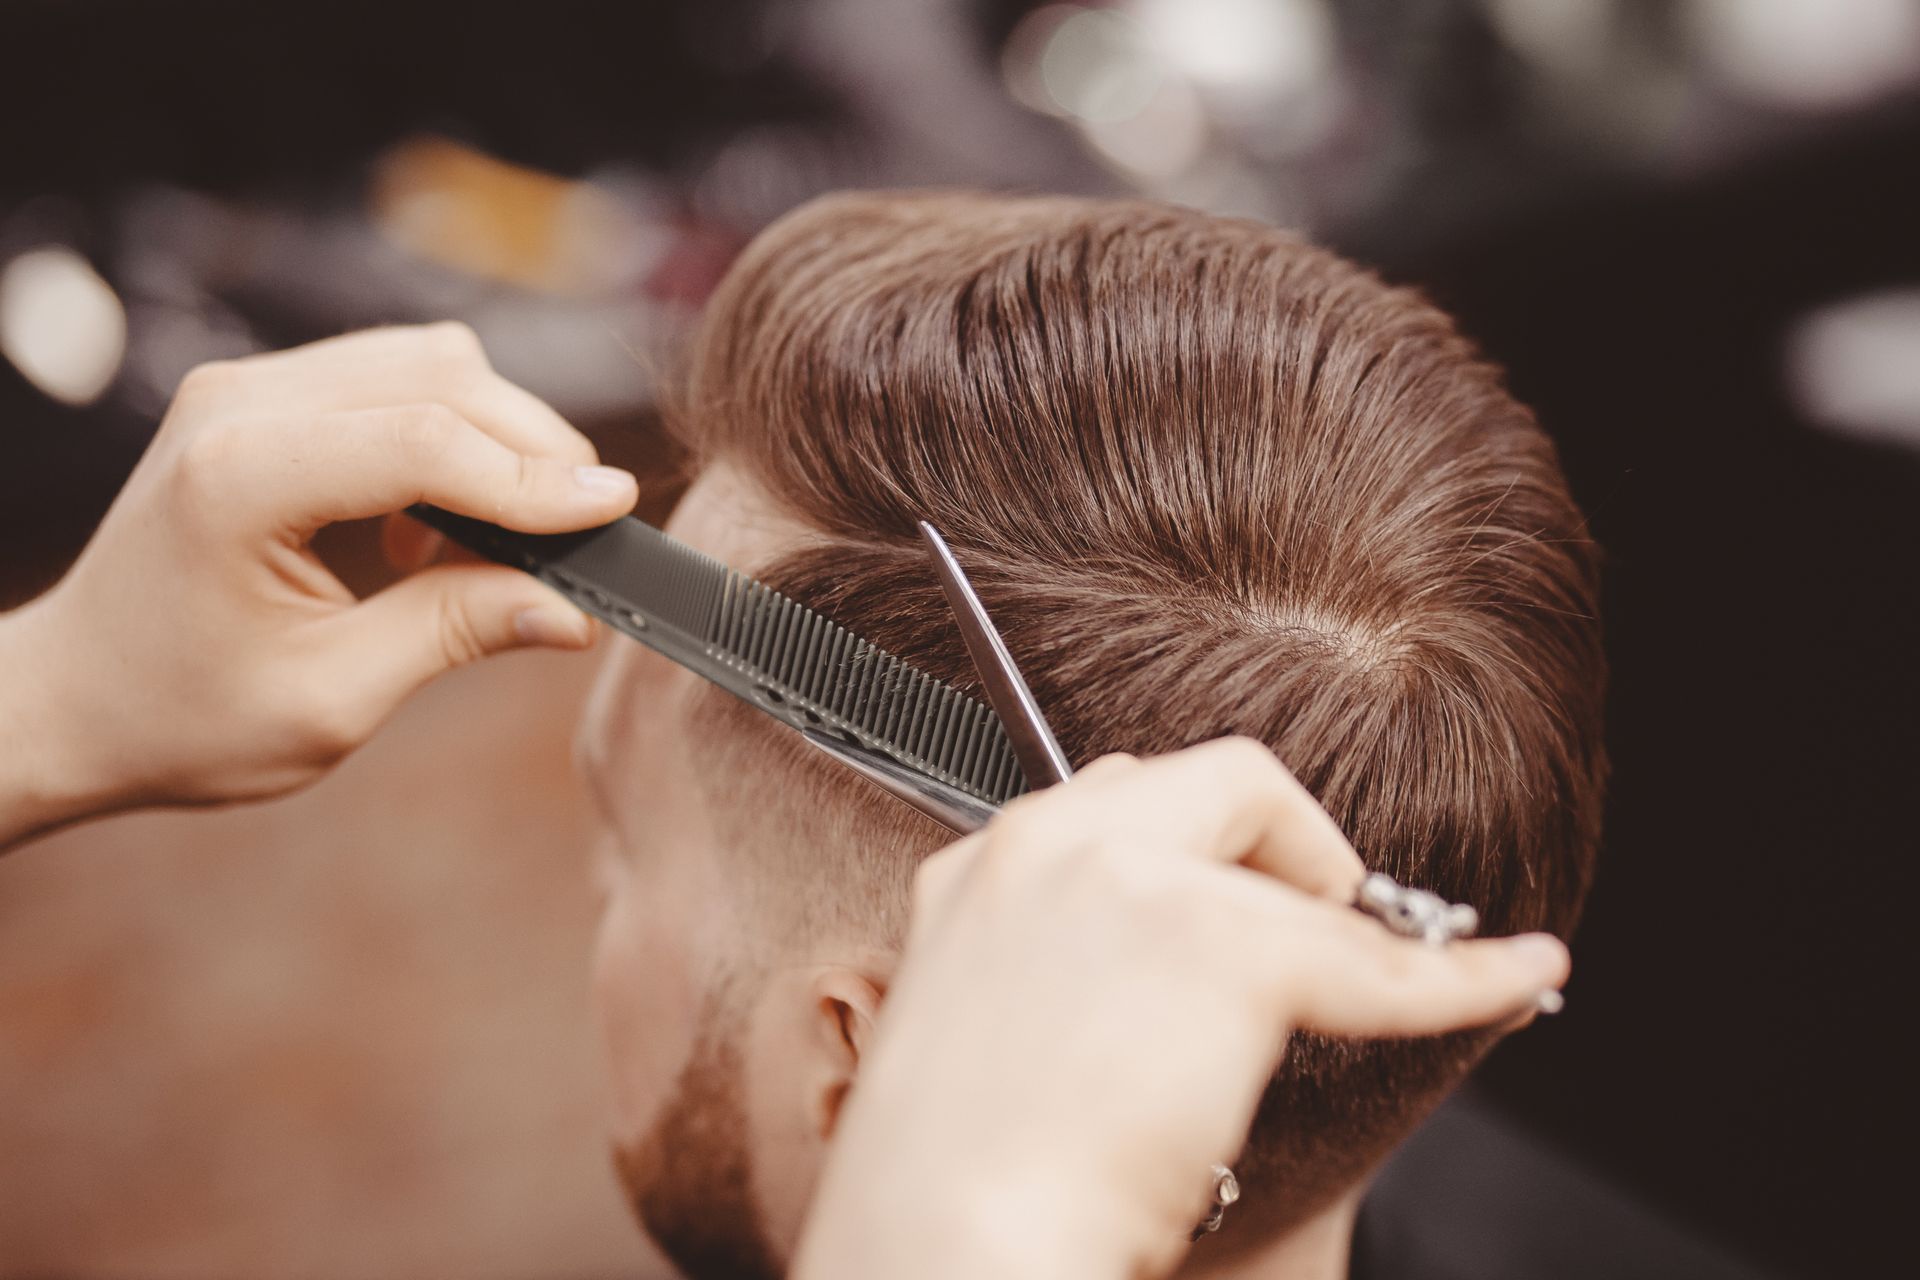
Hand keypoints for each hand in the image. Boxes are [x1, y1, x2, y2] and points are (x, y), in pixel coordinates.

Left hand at [0, 324, 637, 847]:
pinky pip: (388, 378)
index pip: (427, 442)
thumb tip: (571, 611)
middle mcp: (239, 406)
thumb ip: (455, 635)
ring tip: (506, 531)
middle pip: (439, 378)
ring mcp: (244, 389)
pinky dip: (446, 432)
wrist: (69, 700)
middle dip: (531, 446)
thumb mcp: (331, 699)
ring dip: (492, 433)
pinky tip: (437, 518)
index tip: (615, 511)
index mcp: (241, 479)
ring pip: (424, 363)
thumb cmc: (178, 717)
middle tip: (588, 528)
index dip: (535, 478)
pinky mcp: (259, 398)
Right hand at [795, 739, 1568, 1279]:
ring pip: (1284, 846)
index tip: (1234, 887)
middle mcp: (1050, 847)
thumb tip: (1136, 972)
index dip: (1194, 846)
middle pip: (1202, 779)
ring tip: (1375, 967)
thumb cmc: (956, 1182)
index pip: (1110, 801)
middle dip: (1272, 838)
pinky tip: (1519, 971)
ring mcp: (1134, 884)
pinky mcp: (1224, 949)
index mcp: (982, 871)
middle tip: (1308, 913)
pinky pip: (1376, 960)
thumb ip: (1048, 965)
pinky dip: (1462, 973)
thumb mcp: (977, 1032)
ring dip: (1337, 909)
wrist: (948, 1242)